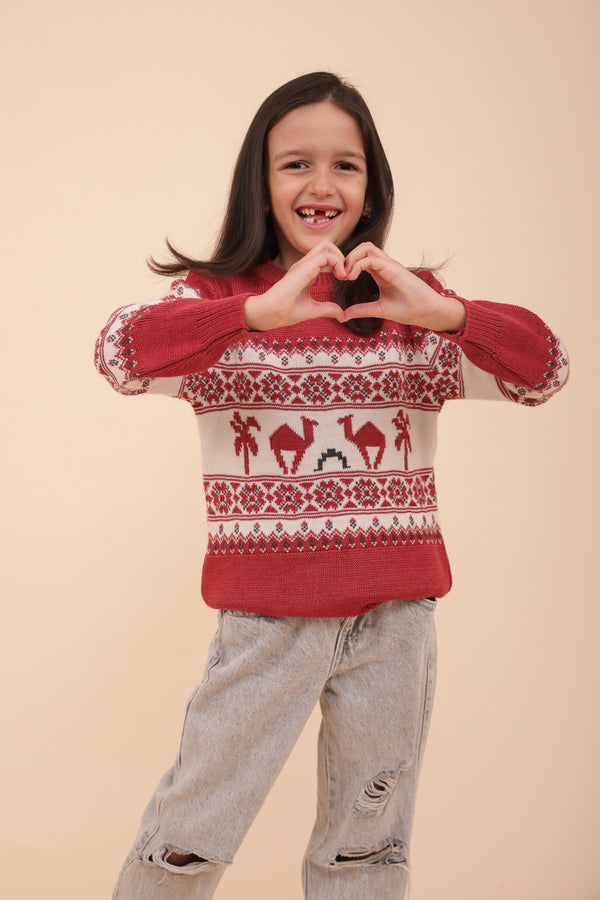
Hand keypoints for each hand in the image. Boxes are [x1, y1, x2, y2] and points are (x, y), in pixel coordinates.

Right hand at [244, 241, 347, 330]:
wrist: (271, 314)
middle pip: (326, 245)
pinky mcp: (304, 267)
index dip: (338, 263)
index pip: (325, 255)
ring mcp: (304, 264)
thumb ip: (328, 309)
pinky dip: (337, 262)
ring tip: (344, 275)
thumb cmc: (286, 312)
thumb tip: (342, 315)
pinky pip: (325, 255)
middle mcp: (305, 265)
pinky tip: (340, 276)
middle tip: (346, 274)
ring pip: (326, 245)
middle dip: (341, 256)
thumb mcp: (313, 310)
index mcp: (307, 272)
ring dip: (340, 257)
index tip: (344, 279)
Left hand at [342, 243, 465, 332]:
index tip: (339, 279)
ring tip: (346, 275)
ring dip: (352, 257)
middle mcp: (385, 265)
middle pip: (362, 247)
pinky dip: (359, 264)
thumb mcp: (378, 309)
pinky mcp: (394, 269)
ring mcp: (390, 265)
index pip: (361, 257)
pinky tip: (352, 276)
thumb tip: (343, 315)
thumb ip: (361, 310)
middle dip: (347, 257)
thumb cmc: (408, 309)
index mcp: (380, 272)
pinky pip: (373, 259)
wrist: (427, 312)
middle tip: (340, 274)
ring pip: (367, 247)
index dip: (347, 264)